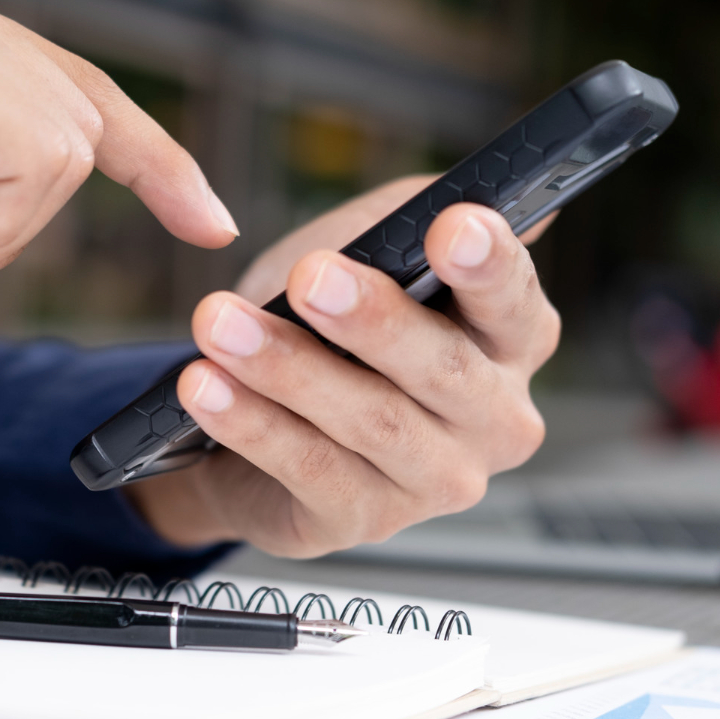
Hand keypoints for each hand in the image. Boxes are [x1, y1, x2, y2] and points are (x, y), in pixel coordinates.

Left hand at [126, 176, 558, 556]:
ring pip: (371, 420)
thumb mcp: (367, 255)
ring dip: (289, 367)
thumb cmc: (331, 329)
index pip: (513, 298)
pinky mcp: (364, 520)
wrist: (257, 419)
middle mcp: (494, 420)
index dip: (487, 263)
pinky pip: (308, 467)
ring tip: (221, 324)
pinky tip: (206, 388)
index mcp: (512, 341)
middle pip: (444, 368)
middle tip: (310, 277)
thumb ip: (407, 221)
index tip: (451, 227)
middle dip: (373, 318)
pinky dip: (252, 423)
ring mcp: (436, 480)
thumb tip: (453, 198)